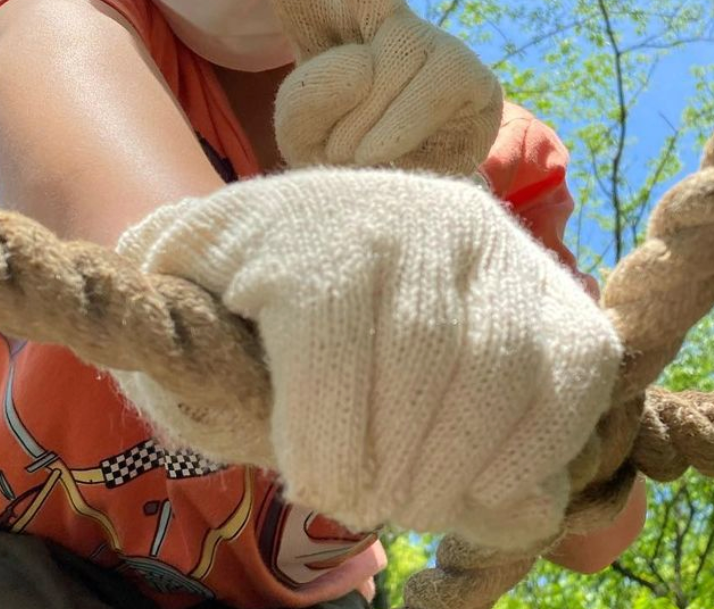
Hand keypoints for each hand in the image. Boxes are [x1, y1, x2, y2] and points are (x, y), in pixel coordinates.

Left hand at [114, 167, 621, 550]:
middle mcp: (420, 216)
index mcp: (319, 222)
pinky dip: (531, 454)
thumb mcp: (186, 290)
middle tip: (368, 497)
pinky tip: (482, 479)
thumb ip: (153, 320)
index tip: (314, 484)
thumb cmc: (258, 282)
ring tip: (416, 493)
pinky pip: (571, 384)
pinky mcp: (558, 291)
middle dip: (391, 469)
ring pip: (501, 378)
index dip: (326, 451)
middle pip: (422, 370)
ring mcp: (500, 249)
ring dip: (456, 470)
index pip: (333, 352)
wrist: (350, 234)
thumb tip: (143, 342)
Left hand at [230, 0, 502, 176]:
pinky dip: (385, 145)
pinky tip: (401, 159)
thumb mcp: (304, 138)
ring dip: (350, 138)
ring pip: (366, 78)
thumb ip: (308, 101)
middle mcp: (380, 24)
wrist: (416, 207)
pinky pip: (401, 110)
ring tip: (365, 157)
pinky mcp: (468, 77)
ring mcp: (427, 45)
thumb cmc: (351, 162)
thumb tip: (364, 64)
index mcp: (327, 31)